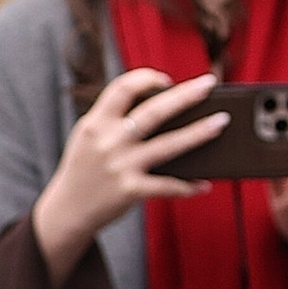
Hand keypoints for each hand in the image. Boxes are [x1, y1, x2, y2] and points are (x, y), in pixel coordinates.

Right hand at [30, 68, 224, 277]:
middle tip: (209, 83)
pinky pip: (166, 185)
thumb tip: (162, 103)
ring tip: (220, 122)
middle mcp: (108, 142)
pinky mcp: (130, 191)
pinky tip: (203, 183)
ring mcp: (120, 166)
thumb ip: (114, 118)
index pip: (123, 88)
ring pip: (168, 145)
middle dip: (185, 95)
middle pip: (153, 111)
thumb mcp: (88, 136)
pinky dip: (187, 185)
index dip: (147, 78)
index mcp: (96, 122)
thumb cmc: (85, 168)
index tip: (167, 80)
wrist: (67, 210)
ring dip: (199, 133)